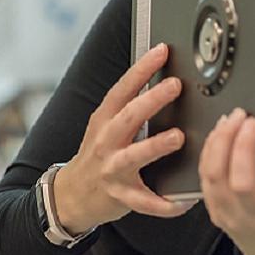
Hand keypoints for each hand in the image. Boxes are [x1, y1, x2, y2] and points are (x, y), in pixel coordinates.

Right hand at [54, 43, 194, 233]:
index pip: (122, 89)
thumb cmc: (98, 153)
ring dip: (155, 146)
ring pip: (133, 157)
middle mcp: (105, 142)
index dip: (141, 69)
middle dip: (151, 100)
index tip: (161, 51)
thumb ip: (131, 106)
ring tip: (178, 137)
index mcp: (104, 120)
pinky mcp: (119, 196)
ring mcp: (111, 170)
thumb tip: (164, 78)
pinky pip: (144, 201)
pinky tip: (183, 202)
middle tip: (175, 85)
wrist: (72, 195)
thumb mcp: (106, 125)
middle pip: (128, 117)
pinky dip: (163, 204)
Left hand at [199, 108, 254, 254]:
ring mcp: (232, 216)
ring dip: (221, 142)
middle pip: (241, 184)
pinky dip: (210, 151)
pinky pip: (205, 178)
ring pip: (216, 177)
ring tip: (233, 118)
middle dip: (243, 147)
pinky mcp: (216, 212)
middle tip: (250, 121)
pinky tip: (220, 132)